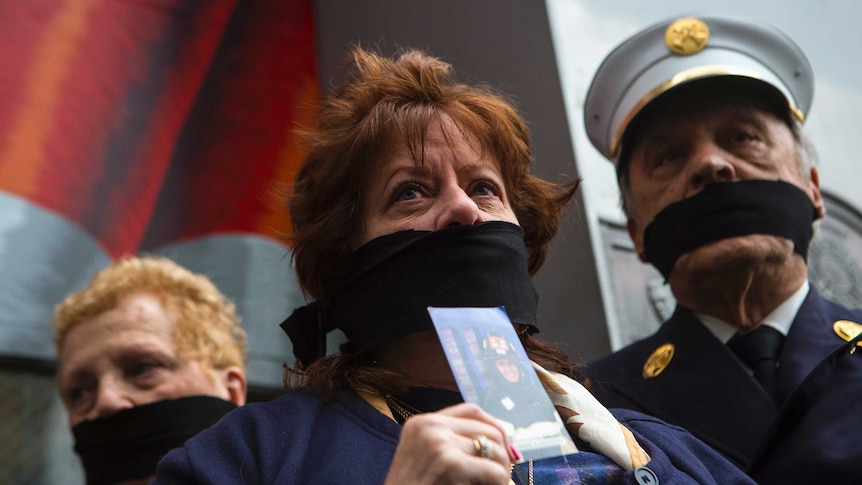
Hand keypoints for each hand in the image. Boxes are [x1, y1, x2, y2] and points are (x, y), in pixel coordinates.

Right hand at [384, 402, 518, 484]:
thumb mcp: (426, 460)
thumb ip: (454, 446)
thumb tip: (502, 445)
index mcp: (422, 423)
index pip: (471, 410)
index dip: (494, 425)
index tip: (505, 446)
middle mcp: (429, 426)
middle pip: (486, 428)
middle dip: (503, 452)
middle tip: (504, 474)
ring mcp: (438, 442)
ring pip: (494, 448)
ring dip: (502, 471)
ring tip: (496, 484)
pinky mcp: (449, 462)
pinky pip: (493, 471)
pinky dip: (499, 483)